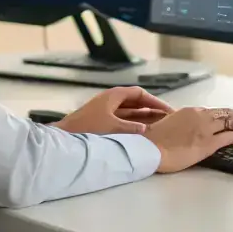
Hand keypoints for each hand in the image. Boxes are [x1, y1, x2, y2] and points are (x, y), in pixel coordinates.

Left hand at [54, 86, 173, 135]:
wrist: (64, 137)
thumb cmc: (88, 129)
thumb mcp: (113, 128)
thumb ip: (132, 128)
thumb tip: (147, 129)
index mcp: (114, 96)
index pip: (140, 94)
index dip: (155, 101)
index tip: (168, 111)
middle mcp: (110, 100)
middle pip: (135, 102)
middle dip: (151, 110)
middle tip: (167, 119)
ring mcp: (105, 110)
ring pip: (129, 112)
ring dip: (143, 118)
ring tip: (158, 126)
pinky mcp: (101, 120)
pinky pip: (122, 119)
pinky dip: (133, 124)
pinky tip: (140, 133)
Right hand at [143, 106, 232, 173]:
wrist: (145, 149)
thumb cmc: (153, 142)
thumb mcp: (171, 127)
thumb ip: (185, 126)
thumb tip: (194, 132)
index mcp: (192, 112)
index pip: (221, 112)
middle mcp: (200, 116)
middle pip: (232, 114)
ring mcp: (203, 128)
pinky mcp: (205, 142)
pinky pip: (229, 137)